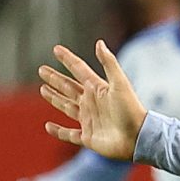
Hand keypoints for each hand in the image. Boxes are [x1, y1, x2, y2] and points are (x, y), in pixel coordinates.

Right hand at [38, 41, 146, 161]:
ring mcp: (89, 120)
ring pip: (67, 106)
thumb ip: (109, 63)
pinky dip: (58, 131)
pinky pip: (68, 134)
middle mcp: (92, 103)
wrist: (137, 137)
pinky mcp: (88, 137)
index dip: (68, 59)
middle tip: (42, 70)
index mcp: (98, 89)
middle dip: (55, 79)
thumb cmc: (131, 109)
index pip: (79, 70)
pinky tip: (47, 126)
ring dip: (55, 98)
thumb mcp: (120, 83)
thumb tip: (99, 43)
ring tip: (43, 89)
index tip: (56, 49)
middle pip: (69, 87)